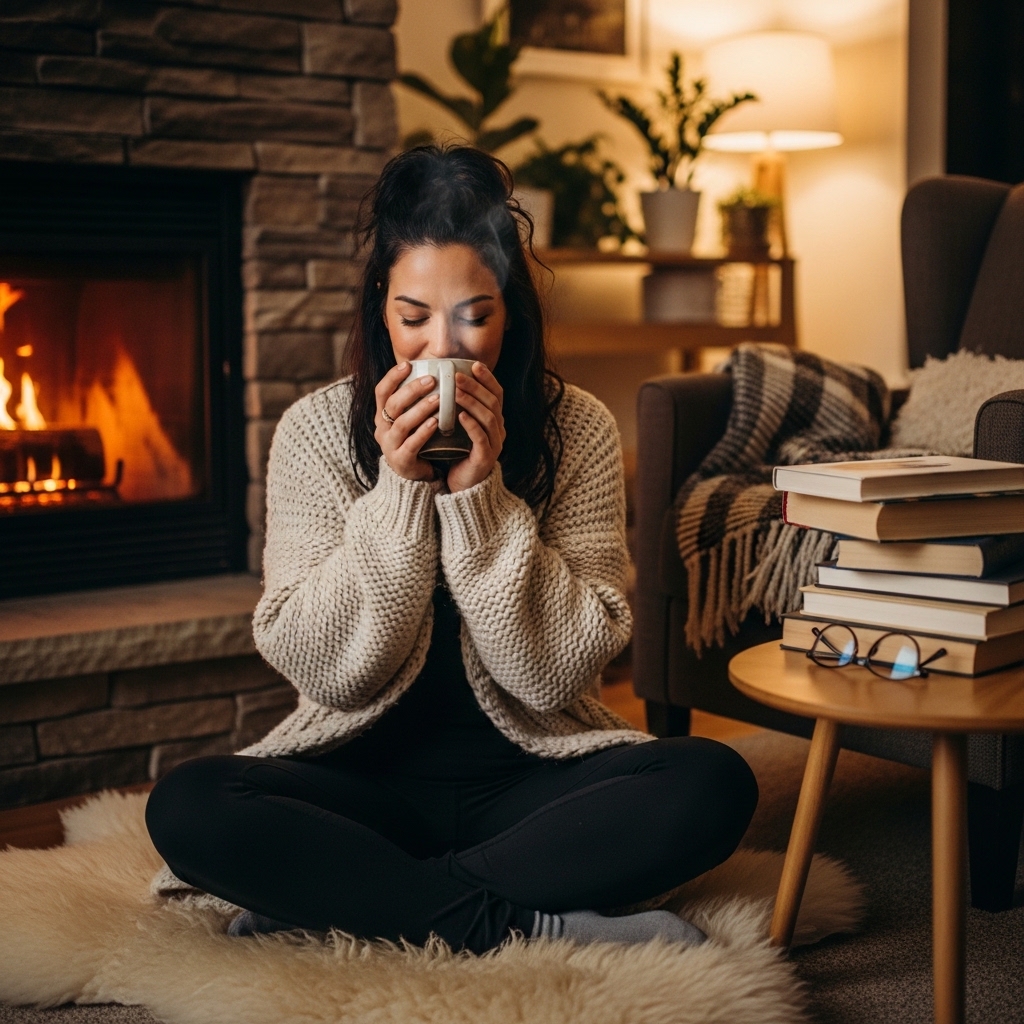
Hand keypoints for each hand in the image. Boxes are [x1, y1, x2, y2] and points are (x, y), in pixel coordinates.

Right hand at [374, 362, 439, 481]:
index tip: (408, 365)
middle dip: (411, 390)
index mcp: (382, 416)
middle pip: (392, 405)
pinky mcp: (401, 461)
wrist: (415, 475)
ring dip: (420, 409)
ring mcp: (389, 446)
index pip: (381, 392)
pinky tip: (436, 422)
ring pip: (402, 423)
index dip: (392, 377)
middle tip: (431, 380)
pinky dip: (424, 431)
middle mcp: (382, 429)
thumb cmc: (416, 440)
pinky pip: (411, 444)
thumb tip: (433, 371)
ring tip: (438, 399)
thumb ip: (415, 401)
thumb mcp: (411, 419)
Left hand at [446, 362, 504, 492]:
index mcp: (495, 421)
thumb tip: (445, 382)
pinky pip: (481, 437)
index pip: (497, 394)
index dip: (488, 379)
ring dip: (472, 402)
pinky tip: (460, 415)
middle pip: (492, 402)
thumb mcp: (460, 427)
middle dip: (476, 386)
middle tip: (458, 376)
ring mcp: (495, 444)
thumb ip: (458, 407)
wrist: (463, 485)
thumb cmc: (458, 453)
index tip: (474, 365)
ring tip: (456, 392)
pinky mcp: (486, 457)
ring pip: (488, 417)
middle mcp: (499, 430)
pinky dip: (471, 424)